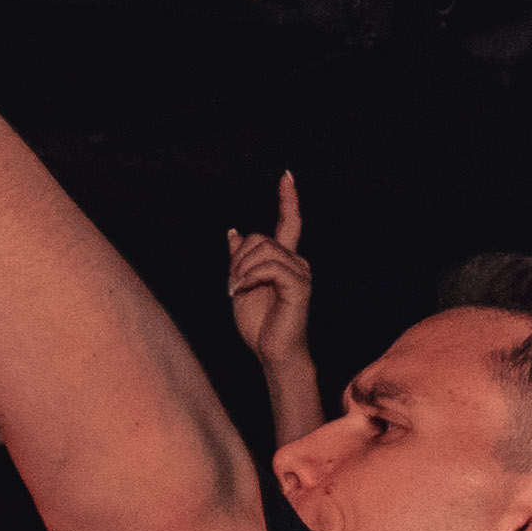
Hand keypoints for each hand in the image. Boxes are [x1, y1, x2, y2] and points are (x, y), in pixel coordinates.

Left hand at [224, 174, 312, 370]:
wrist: (273, 354)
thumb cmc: (260, 325)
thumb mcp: (242, 284)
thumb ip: (241, 259)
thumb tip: (234, 232)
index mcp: (286, 261)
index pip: (288, 223)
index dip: (288, 199)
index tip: (286, 177)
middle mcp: (298, 262)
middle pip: (261, 238)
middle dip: (238, 258)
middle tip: (231, 283)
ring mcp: (300, 273)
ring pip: (263, 250)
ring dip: (240, 269)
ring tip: (234, 289)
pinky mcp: (298, 286)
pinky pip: (268, 267)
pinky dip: (248, 277)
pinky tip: (240, 290)